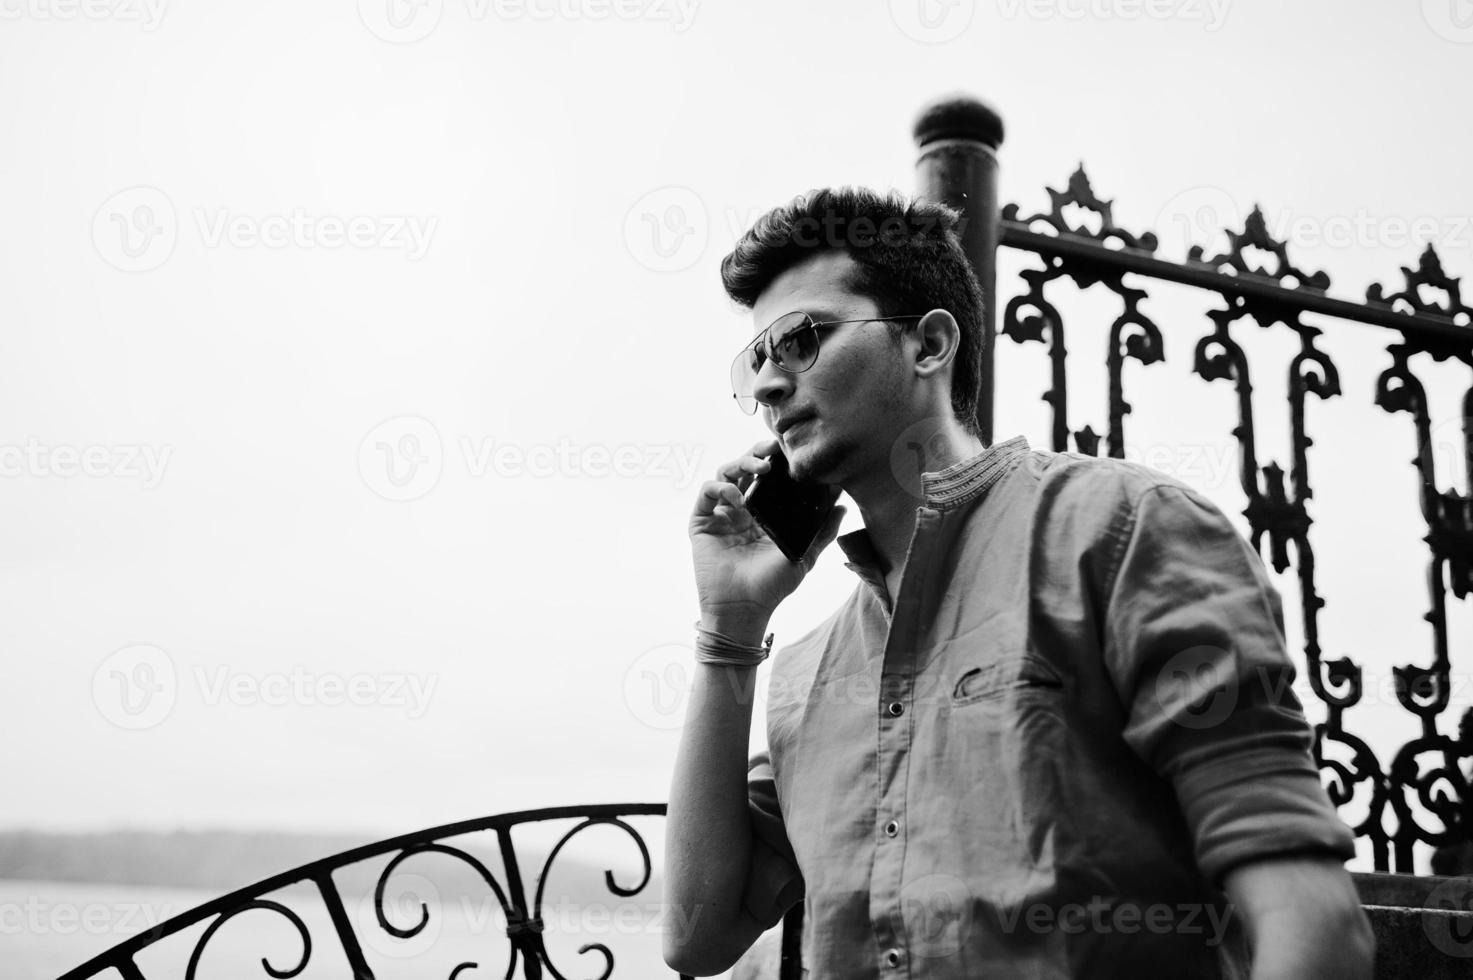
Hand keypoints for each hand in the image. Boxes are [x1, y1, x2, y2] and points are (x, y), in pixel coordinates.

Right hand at [689, 438, 845, 629]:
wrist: (743, 609)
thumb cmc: (772, 587)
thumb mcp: (805, 555)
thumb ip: (823, 531)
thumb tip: (843, 506)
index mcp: (763, 514)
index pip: (769, 478)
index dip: (777, 461)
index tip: (792, 451)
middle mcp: (741, 510)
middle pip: (746, 468)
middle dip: (758, 452)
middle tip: (773, 449)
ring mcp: (720, 514)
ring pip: (725, 473)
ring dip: (741, 464)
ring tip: (760, 468)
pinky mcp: (702, 522)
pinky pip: (707, 492)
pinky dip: (721, 487)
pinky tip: (738, 498)